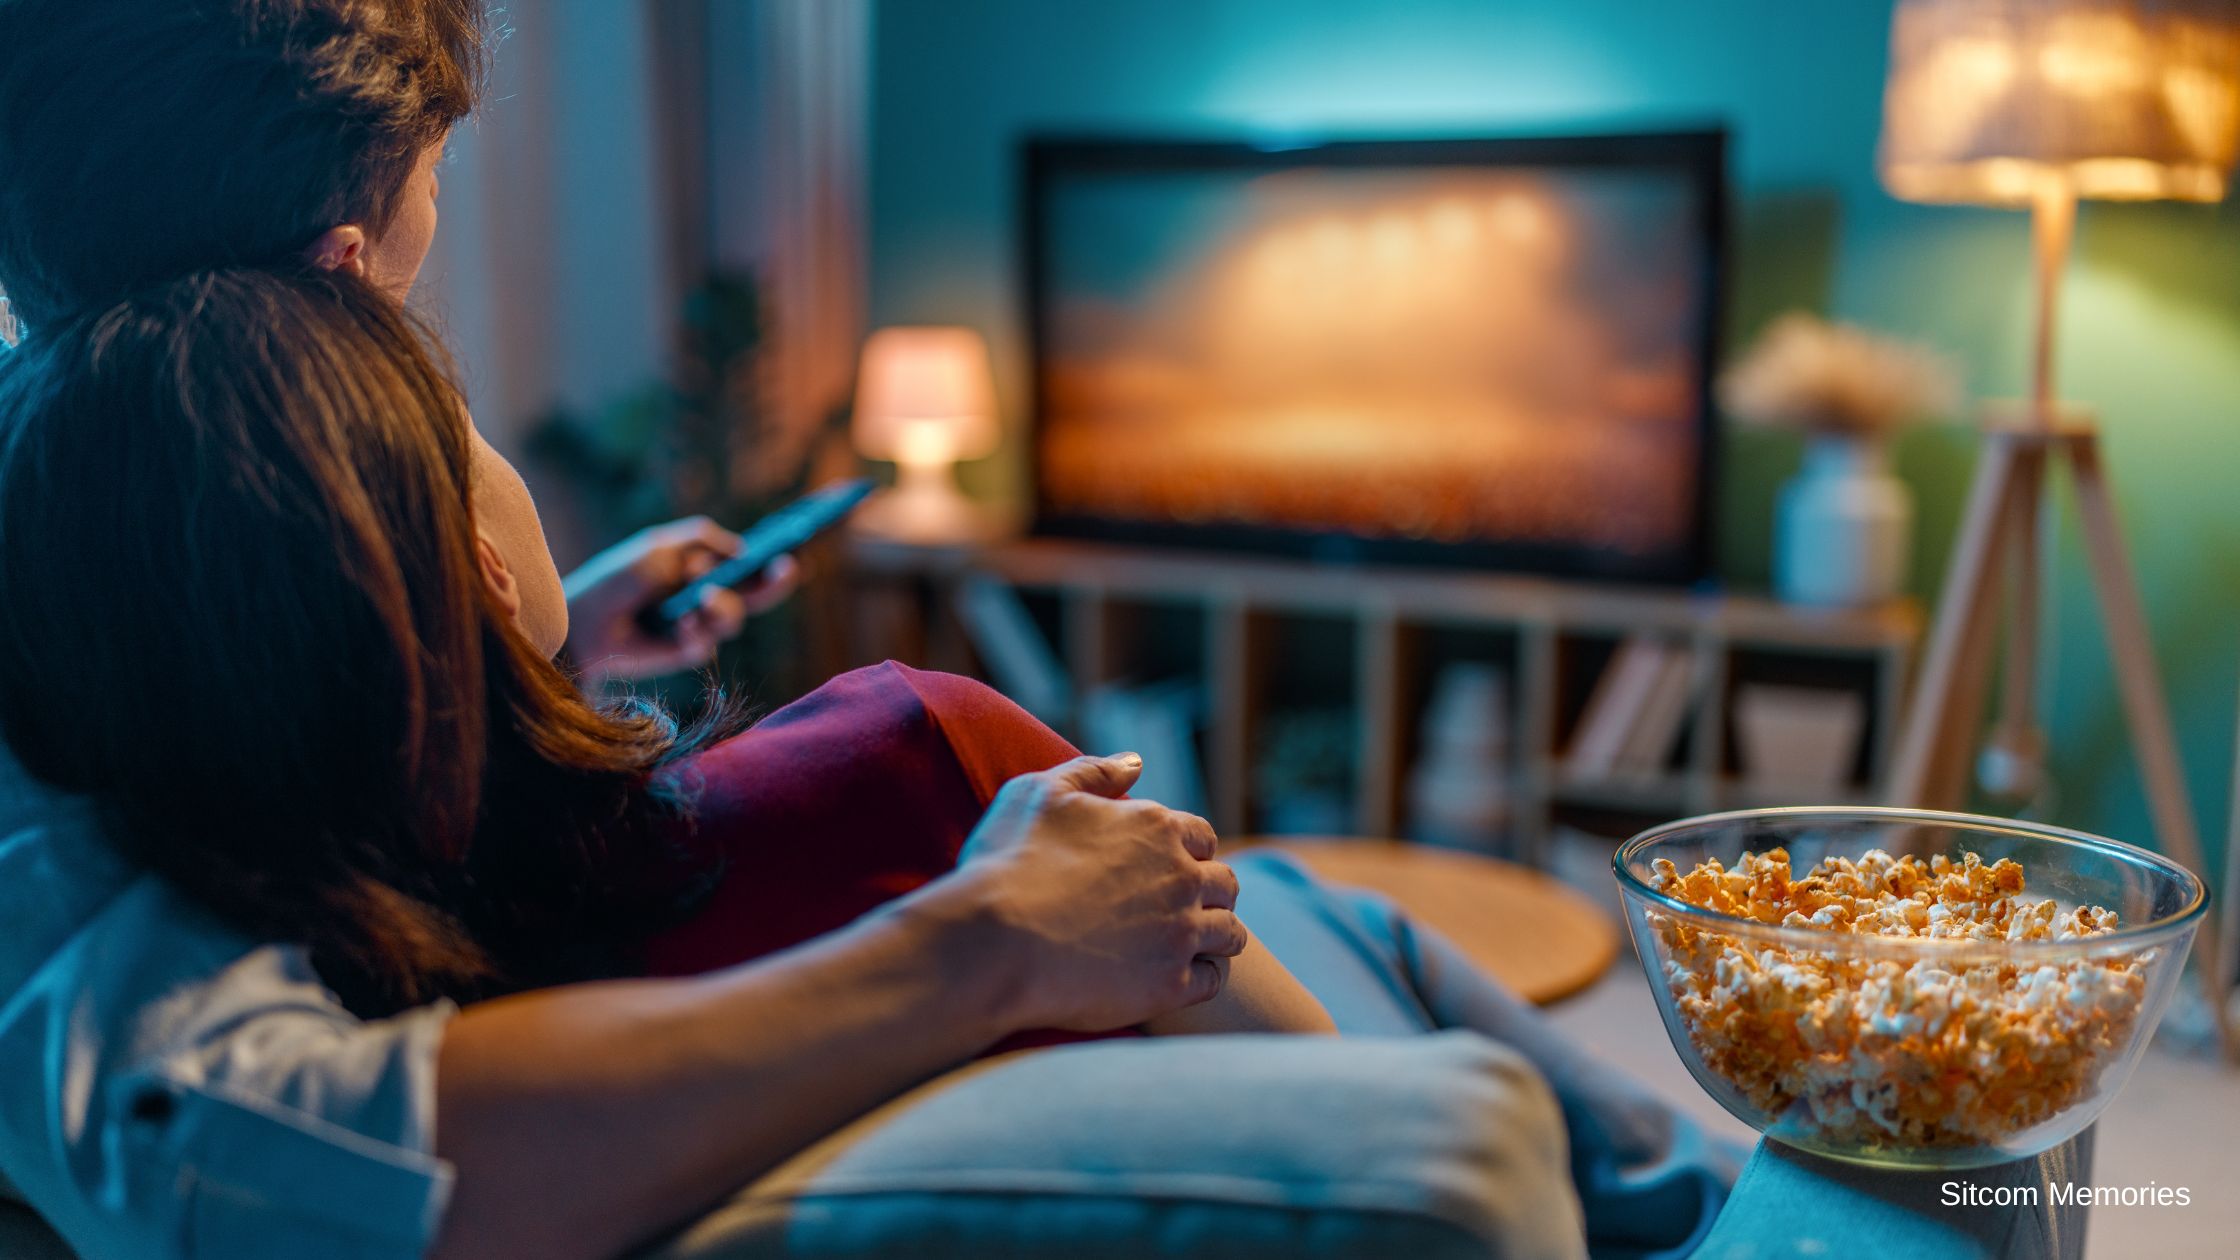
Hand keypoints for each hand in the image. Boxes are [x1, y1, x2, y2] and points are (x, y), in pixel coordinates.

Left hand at [561, 516, 798, 683]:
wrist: (586, 620)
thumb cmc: (620, 578)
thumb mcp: (660, 546)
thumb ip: (701, 538)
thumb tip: (741, 550)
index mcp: (706, 567)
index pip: (749, 562)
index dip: (774, 557)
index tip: (794, 548)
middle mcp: (710, 595)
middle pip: (757, 592)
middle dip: (775, 581)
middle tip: (786, 569)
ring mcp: (702, 623)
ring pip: (734, 617)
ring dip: (722, 606)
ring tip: (703, 600)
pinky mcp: (688, 650)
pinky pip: (707, 642)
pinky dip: (694, 631)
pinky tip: (679, 625)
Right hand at [949, 753, 1246, 1032]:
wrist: (993, 943)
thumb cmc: (1009, 863)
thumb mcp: (1040, 793)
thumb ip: (1094, 772)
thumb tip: (1136, 762)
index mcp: (1156, 828)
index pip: (1201, 836)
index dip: (1189, 849)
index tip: (1173, 864)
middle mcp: (1181, 877)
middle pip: (1225, 883)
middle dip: (1211, 892)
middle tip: (1186, 907)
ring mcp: (1180, 933)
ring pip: (1230, 934)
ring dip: (1218, 934)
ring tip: (1196, 945)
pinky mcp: (1170, 985)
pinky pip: (1213, 982)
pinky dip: (1204, 977)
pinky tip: (1183, 978)